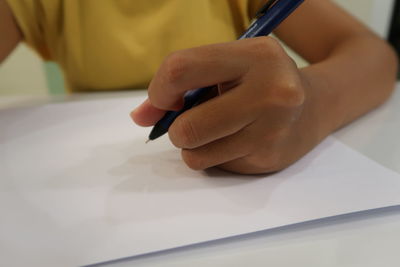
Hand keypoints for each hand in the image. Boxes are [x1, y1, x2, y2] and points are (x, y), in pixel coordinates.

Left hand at [131, 37, 321, 173]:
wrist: (316, 106)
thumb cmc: (258, 81)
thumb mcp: (227, 66)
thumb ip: (180, 85)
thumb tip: (140, 118)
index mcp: (256, 56)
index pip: (181, 69)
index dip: (159, 90)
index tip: (163, 101)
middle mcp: (271, 92)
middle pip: (188, 128)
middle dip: (177, 129)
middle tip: (191, 121)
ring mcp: (273, 131)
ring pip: (196, 155)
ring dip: (194, 146)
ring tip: (217, 130)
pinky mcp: (270, 159)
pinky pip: (215, 166)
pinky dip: (215, 156)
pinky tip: (238, 141)